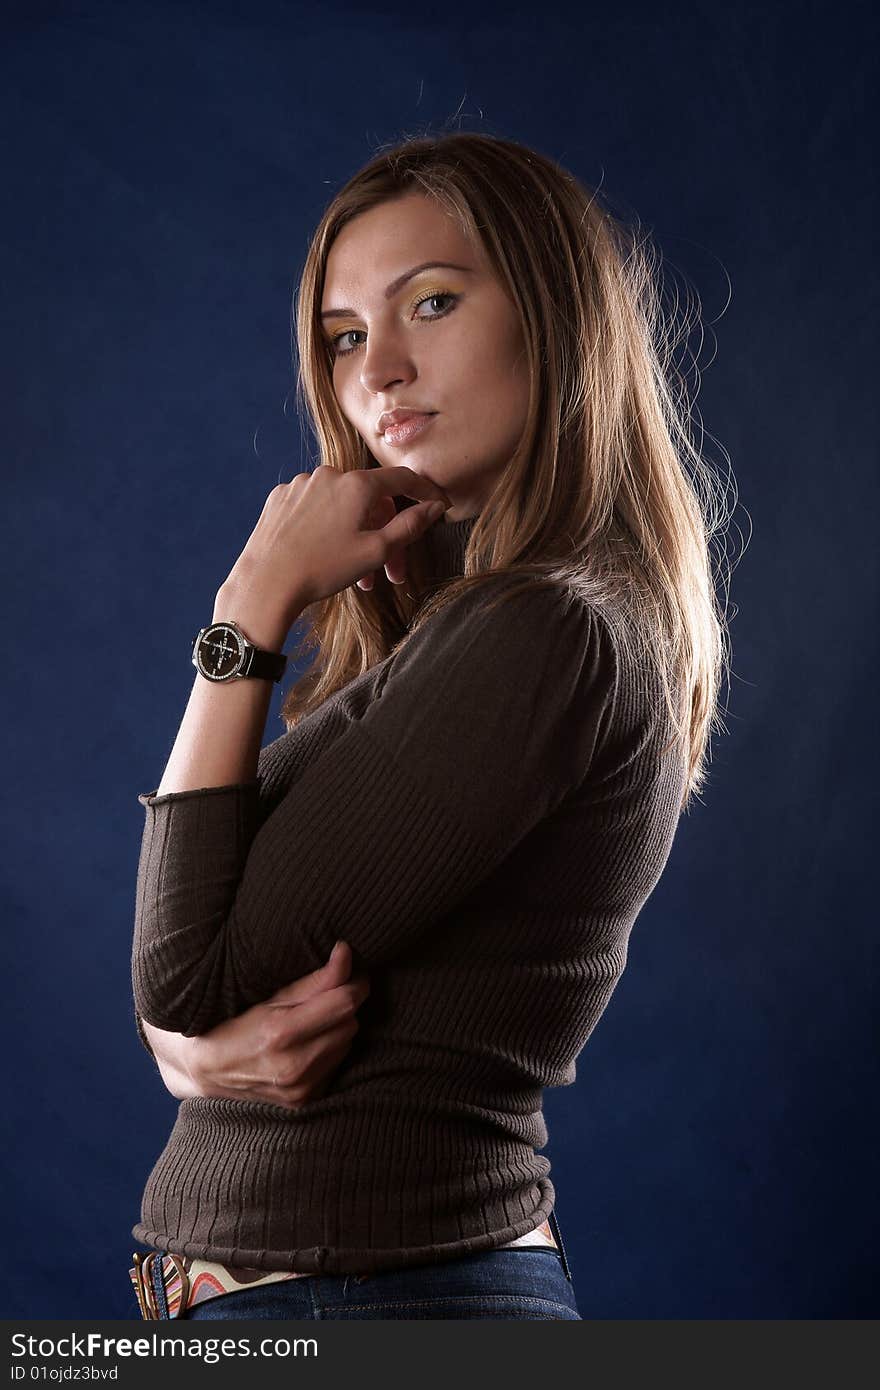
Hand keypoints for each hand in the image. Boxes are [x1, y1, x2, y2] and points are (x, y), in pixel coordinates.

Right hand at [180, 942, 369, 1109]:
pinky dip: (329, 1049)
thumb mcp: (266, 995)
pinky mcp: (304, 1101)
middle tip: (326, 990)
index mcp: (281, 1033)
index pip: (345, 1002)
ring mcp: (300, 1088)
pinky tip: (307, 1042)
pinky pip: (335, 1064)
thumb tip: (346, 953)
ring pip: (346, 1043)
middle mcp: (294, 1066)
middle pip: (350, 1021)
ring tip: (311, 1017)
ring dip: (337, 1026)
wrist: (205, 1071)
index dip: (355, 979)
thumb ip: (312, 980)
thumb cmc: (231, 1023)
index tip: (350, 964)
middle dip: (343, 1002)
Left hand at [223, 464, 452, 621]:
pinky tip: (325, 553)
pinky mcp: (281, 498)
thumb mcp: (375, 551)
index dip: (425, 492)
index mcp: (357, 485)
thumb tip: (434, 506)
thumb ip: (409, 526)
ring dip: (356, 535)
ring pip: (342, 506)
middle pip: (371, 500)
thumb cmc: (323, 569)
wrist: (266, 582)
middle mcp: (329, 475)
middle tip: (392, 573)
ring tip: (356, 575)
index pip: (402, 479)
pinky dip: (328, 527)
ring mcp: (301, 485)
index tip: (440, 504)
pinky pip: (316, 507)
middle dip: (385, 534)